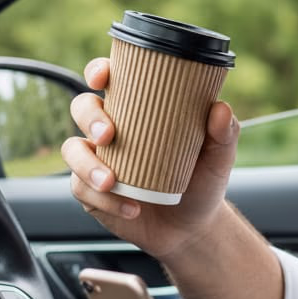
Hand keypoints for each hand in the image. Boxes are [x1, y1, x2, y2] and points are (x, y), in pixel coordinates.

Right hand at [61, 58, 239, 260]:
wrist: (193, 227)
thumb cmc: (203, 181)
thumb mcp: (219, 156)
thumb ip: (225, 132)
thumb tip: (221, 109)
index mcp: (139, 111)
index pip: (111, 79)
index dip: (99, 71)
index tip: (103, 77)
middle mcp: (114, 130)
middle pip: (82, 107)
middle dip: (89, 117)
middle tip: (108, 135)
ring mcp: (99, 160)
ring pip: (72, 150)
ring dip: (86, 165)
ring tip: (112, 182)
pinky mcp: (92, 191)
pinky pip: (82, 189)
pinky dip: (105, 200)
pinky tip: (131, 208)